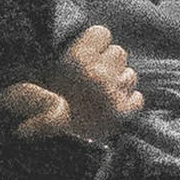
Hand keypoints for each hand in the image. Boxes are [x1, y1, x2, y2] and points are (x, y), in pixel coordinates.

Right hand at [1, 26, 142, 148]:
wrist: (54, 147)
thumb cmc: (41, 110)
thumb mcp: (41, 76)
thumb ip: (64, 56)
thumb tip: (82, 44)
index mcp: (77, 59)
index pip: (102, 33)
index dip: (95, 44)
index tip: (86, 55)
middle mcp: (100, 73)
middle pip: (119, 52)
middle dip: (109, 62)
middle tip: (93, 77)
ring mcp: (114, 94)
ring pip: (130, 74)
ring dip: (119, 82)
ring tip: (102, 94)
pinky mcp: (124, 114)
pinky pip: (137, 97)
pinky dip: (128, 102)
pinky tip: (112, 107)